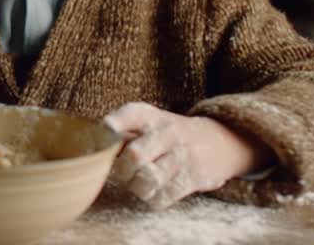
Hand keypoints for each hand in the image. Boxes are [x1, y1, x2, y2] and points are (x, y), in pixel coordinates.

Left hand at [103, 102, 272, 208]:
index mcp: (152, 117)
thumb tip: (94, 144)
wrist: (219, 141)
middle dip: (122, 169)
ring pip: (148, 179)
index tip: (104, 133)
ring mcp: (182, 156)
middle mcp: (168, 133)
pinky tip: (154, 190)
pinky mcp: (193, 178)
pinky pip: (163, 196)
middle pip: (135, 155)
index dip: (112, 125)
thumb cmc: (170, 134)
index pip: (131, 114)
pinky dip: (152, 198)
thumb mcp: (150, 122)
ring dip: (136, 186)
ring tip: (138, 182)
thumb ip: (123, 130)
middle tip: (124, 171)